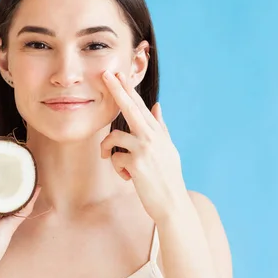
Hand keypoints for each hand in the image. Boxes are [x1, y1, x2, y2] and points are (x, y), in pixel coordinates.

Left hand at [100, 70, 189, 223]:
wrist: (172, 203)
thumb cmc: (168, 176)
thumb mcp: (168, 148)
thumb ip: (161, 126)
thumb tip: (157, 105)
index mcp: (157, 132)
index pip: (140, 105)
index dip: (128, 89)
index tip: (119, 74)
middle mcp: (152, 136)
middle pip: (130, 107)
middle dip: (116, 89)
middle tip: (105, 74)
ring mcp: (144, 149)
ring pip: (113, 137)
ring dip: (109, 152)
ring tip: (119, 165)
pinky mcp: (136, 163)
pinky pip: (115, 159)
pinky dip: (118, 170)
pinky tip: (129, 178)